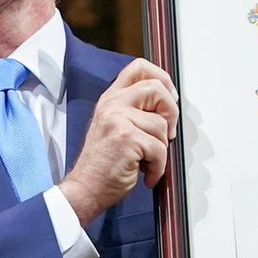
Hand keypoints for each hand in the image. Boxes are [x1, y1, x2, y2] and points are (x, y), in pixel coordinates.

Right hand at [59, 58, 178, 225]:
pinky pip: (159, 148)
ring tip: (147, 160)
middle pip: (157, 87)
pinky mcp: (125, 137)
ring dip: (161, 149)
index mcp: (112, 99)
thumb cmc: (105, 164)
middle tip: (166, 134)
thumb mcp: (117, 126)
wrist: (86, 189)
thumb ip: (136, 110)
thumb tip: (169, 105)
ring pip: (161, 124)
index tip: (170, 98)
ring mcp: (117, 119)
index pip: (139, 67)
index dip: (163, 78)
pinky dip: (159, 167)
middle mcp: (112, 104)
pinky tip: (147, 173)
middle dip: (171, 112)